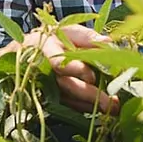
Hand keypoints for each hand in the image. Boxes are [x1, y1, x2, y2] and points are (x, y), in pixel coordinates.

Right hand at [0, 23, 119, 115]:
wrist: (29, 52)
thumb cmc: (55, 38)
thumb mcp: (68, 31)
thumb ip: (87, 37)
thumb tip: (108, 43)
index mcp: (46, 49)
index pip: (58, 62)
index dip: (74, 69)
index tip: (91, 75)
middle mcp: (44, 71)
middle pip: (66, 86)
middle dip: (89, 94)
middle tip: (111, 102)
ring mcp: (46, 88)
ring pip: (69, 99)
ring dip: (91, 105)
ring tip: (114, 108)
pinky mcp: (51, 99)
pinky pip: (69, 106)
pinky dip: (86, 108)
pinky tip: (104, 109)